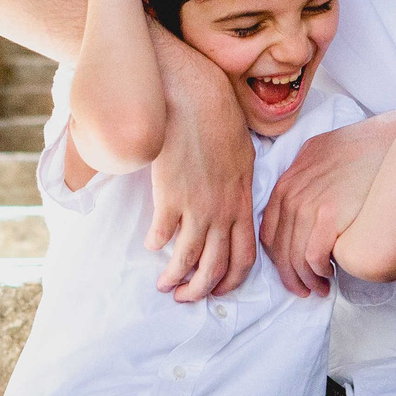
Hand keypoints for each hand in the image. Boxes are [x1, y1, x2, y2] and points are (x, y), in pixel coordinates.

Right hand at [147, 44, 255, 299]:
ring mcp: (196, 206)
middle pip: (216, 267)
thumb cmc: (218, 120)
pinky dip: (155, 245)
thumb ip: (239, 188)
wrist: (194, 98)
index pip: (244, 257)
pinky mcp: (170, 196)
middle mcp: (222, 211)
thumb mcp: (243, 157)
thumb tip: (233, 207)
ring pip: (188, 259)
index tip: (217, 289)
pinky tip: (150, 245)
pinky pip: (161, 235)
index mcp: (242, 203)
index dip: (231, 280)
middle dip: (201, 290)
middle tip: (186, 297)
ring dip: (174, 278)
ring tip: (164, 284)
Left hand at [261, 112, 395, 295]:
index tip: (290, 270)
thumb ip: (307, 175)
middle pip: (279, 247)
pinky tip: (330, 274)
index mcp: (288, 182)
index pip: (270, 230)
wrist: (391, 143)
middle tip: (304, 289)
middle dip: (289, 274)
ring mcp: (308, 204)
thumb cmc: (364, 148)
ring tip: (320, 288)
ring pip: (294, 256)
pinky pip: (312, 256)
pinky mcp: (328, 215)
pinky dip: (319, 271)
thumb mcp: (322, 152)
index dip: (279, 256)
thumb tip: (306, 197)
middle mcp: (292, 194)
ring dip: (306, 279)